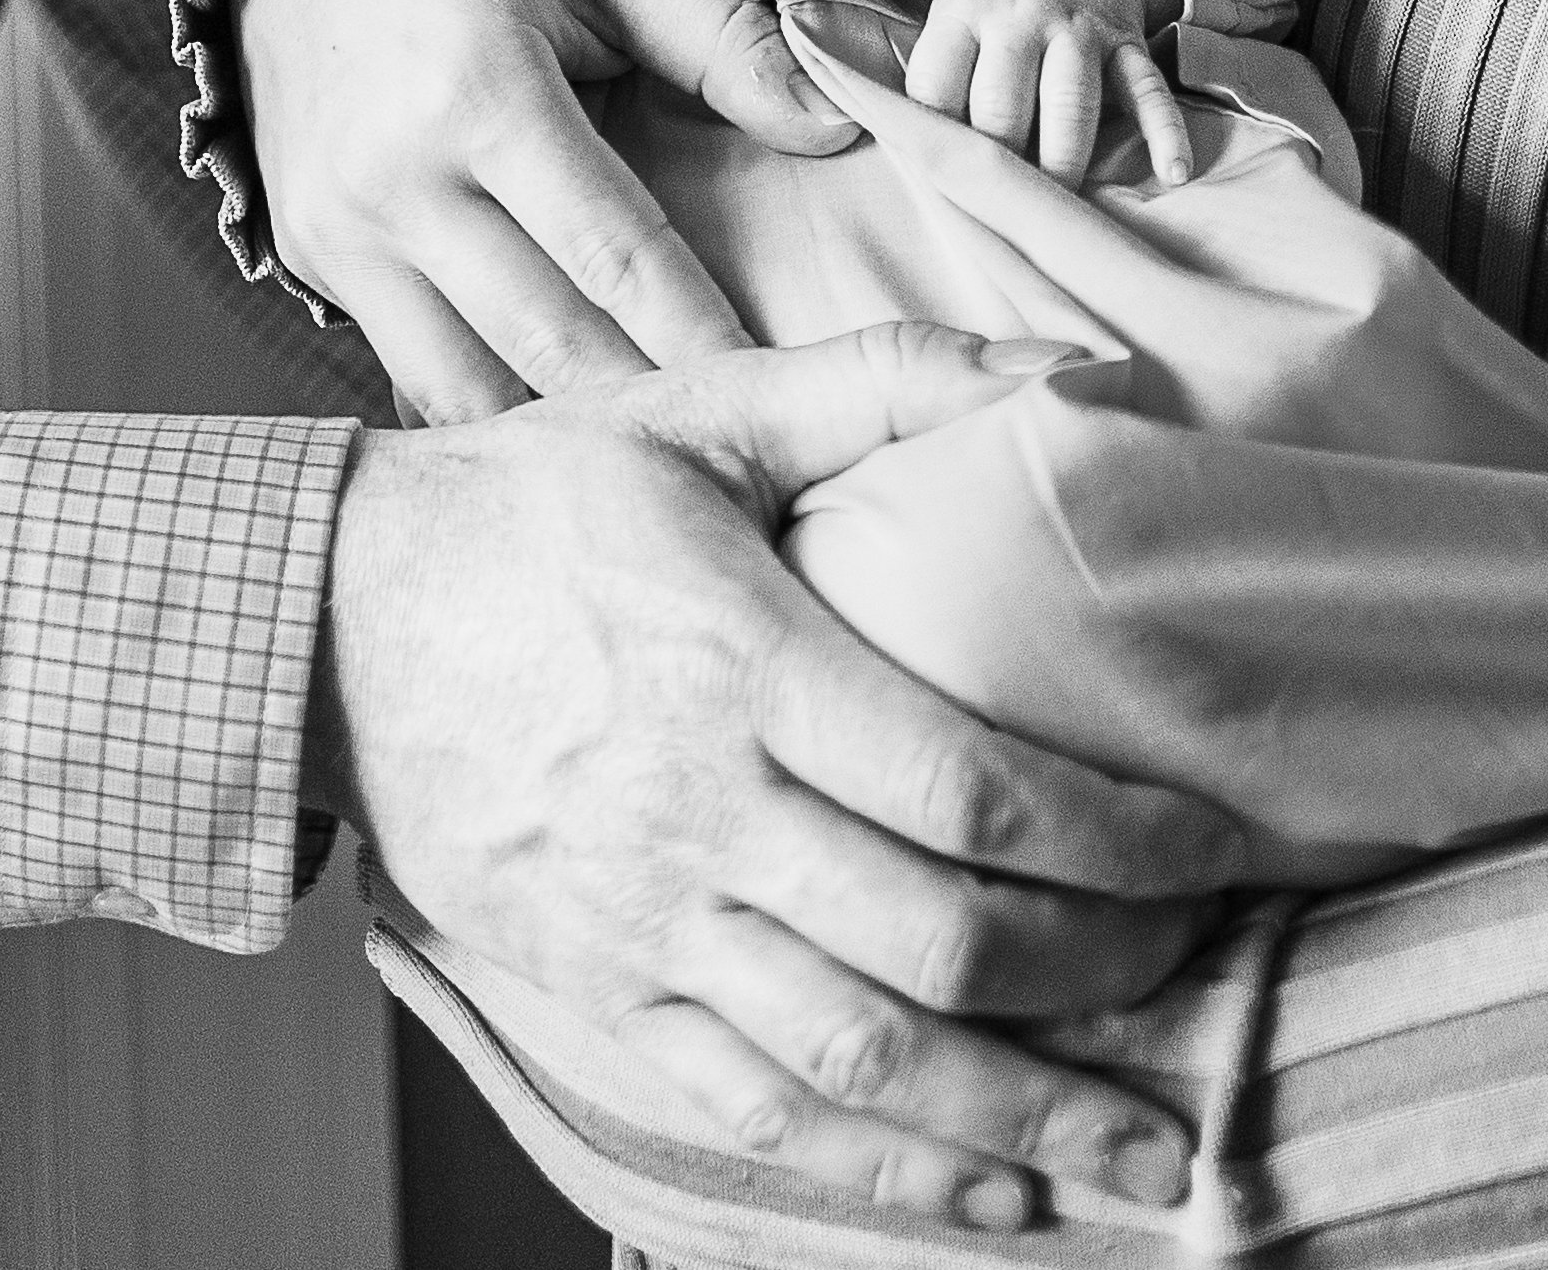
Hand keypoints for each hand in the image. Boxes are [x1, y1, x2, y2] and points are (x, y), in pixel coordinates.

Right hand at [233, 0, 857, 420]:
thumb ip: (718, 40)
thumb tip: (837, 126)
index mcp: (480, 90)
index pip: (614, 253)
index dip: (700, 338)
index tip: (777, 402)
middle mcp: (396, 177)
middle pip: (543, 341)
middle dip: (647, 413)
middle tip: (738, 460)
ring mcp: (339, 228)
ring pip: (463, 384)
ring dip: (560, 435)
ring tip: (657, 464)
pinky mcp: (308, 254)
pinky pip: (406, 366)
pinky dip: (482, 410)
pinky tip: (555, 439)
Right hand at [308, 326, 1237, 1224]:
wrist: (329, 617)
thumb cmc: (535, 499)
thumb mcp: (702, 406)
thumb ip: (892, 376)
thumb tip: (1077, 363)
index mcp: (741, 659)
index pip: (971, 788)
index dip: (1118, 842)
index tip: (1218, 854)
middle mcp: (700, 809)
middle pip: (941, 941)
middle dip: (1104, 984)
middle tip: (1209, 987)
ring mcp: (644, 922)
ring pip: (863, 1062)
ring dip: (1023, 1124)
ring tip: (1149, 1165)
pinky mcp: (599, 991)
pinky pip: (757, 1114)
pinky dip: (883, 1178)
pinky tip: (991, 1203)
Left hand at [904, 0, 1189, 187]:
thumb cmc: (997, 12)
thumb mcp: (952, 24)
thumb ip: (933, 84)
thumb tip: (908, 161)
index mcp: (964, 14)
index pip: (936, 90)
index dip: (934, 144)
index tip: (939, 183)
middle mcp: (1020, 17)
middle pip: (1002, 104)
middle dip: (999, 163)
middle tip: (998, 205)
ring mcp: (1079, 29)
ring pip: (1071, 104)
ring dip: (1063, 162)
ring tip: (1056, 206)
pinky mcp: (1127, 43)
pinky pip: (1149, 91)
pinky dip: (1165, 132)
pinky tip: (1172, 173)